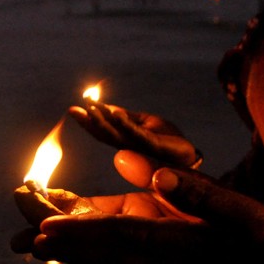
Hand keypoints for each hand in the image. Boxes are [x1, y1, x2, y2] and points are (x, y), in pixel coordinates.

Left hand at [24, 168, 263, 263]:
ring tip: (47, 257)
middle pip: (110, 257)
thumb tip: (159, 176)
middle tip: (30, 241)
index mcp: (182, 244)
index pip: (122, 236)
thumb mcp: (243, 210)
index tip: (48, 227)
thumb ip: (200, 193)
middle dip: (70, 248)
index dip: (83, 232)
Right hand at [68, 103, 199, 168]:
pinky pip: (141, 137)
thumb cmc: (168, 139)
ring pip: (120, 137)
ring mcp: (145, 150)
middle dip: (91, 123)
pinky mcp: (160, 148)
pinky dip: (129, 126)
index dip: (88, 123)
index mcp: (127, 143)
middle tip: (74, 111)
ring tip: (92, 110)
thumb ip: (126, 117)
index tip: (72, 110)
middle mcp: (132, 149)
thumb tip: (104, 108)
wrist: (190, 155)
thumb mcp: (145, 123)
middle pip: (108, 136)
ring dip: (105, 124)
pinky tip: (118, 116)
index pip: (104, 132)